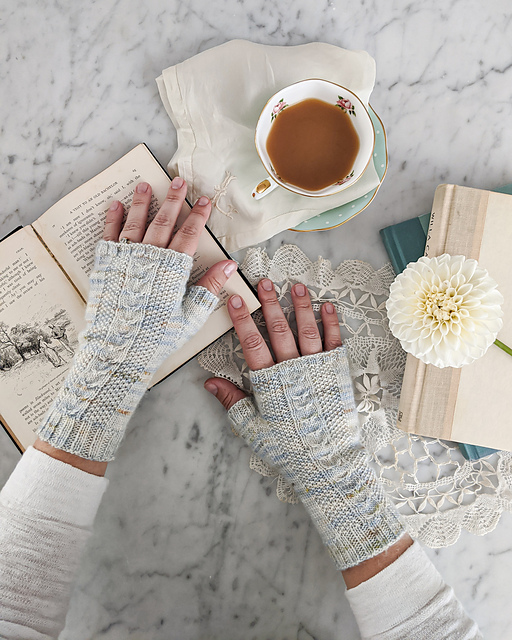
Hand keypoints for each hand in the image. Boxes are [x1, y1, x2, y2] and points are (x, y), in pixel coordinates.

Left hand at [36, 178, 236, 463]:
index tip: (205, 200)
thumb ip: (209, 287)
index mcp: (173, 269)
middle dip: (173, 200)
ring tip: (146, 184)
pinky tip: (117, 205)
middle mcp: (150, 258)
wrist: (118, 350)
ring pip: (136, 223)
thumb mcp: (190, 316)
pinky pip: (109, 235)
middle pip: (164, 222)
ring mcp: (126, 259)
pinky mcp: (106, 265)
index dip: (198, 216)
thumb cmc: (157, 338)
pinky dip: (113, 219)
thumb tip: (230, 264)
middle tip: (179, 181)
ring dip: (143, 202)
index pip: (189, 235)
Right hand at [203, 281, 405, 572]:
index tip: (235, 299)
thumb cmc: (288, 448)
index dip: (242, 320)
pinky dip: (331, 323)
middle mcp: (293, 369)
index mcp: (269, 382)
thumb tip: (210, 382)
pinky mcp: (337, 373)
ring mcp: (316, 369)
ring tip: (296, 286)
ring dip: (301, 306)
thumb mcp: (253, 428)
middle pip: (279, 330)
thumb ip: (232, 402)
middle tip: (265, 282)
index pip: (252, 343)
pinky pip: (334, 342)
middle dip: (270, 304)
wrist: (326, 463)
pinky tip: (328, 306)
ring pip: (307, 330)